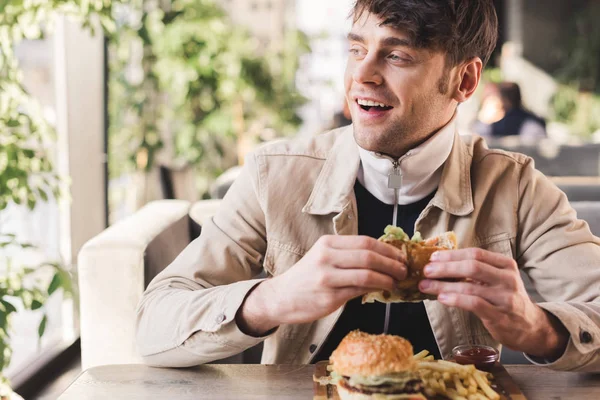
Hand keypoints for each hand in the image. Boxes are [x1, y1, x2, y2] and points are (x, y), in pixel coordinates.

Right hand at [236, 235, 406, 335]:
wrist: (281, 297)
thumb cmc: (307, 278)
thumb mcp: (323, 258)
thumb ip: (348, 256)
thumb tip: (383, 257)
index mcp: (327, 243)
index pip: (365, 241)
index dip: (387, 249)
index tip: (400, 255)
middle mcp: (326, 257)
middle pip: (368, 256)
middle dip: (392, 263)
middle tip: (404, 270)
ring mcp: (327, 277)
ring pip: (367, 274)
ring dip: (388, 278)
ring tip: (396, 282)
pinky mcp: (329, 297)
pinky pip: (359, 291)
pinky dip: (375, 290)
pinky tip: (383, 291)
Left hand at [418, 248, 568, 358]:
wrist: (530, 326)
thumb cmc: (506, 299)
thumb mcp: (497, 279)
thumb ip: (476, 270)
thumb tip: (441, 263)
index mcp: (506, 264)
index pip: (475, 253)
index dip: (452, 254)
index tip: (433, 257)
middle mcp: (507, 278)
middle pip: (472, 266)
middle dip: (445, 267)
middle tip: (426, 270)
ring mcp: (505, 298)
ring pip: (469, 286)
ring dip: (443, 285)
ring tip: (426, 285)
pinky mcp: (500, 316)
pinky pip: (473, 304)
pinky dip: (455, 299)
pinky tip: (441, 298)